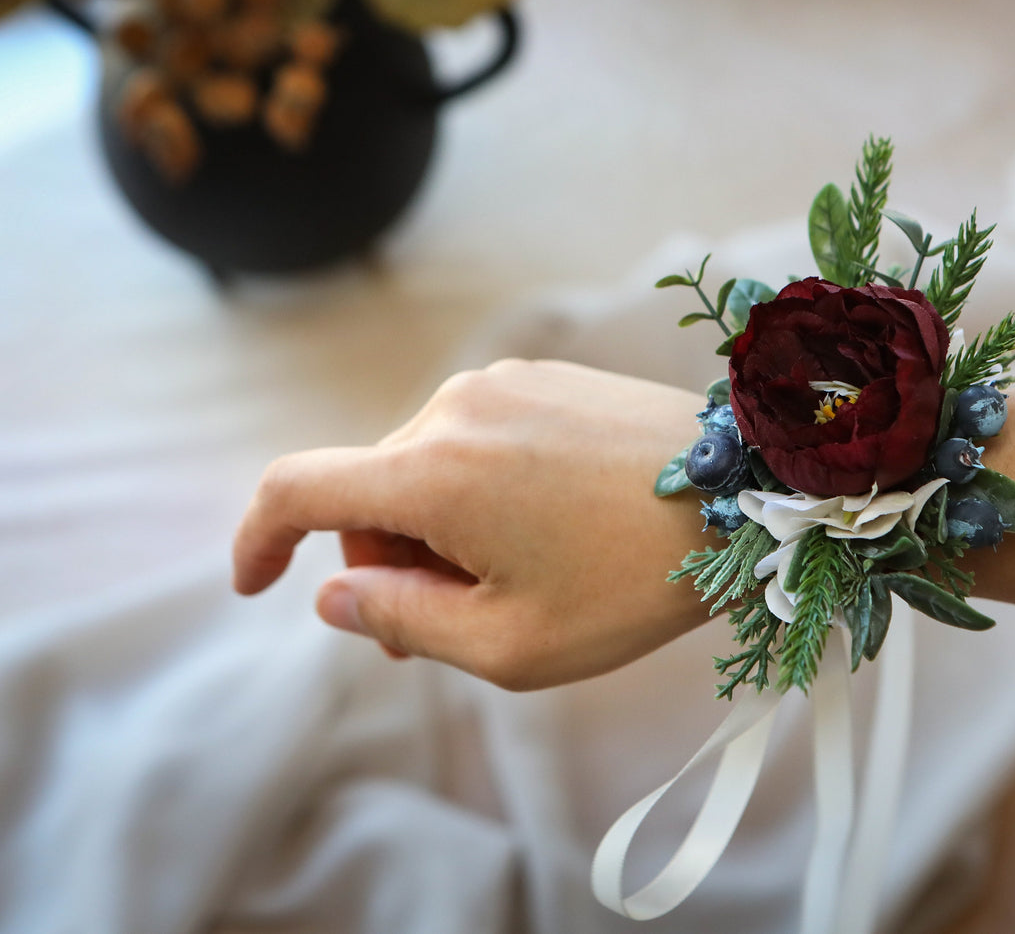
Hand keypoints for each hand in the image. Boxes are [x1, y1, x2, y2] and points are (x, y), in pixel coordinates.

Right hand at [232, 360, 712, 689]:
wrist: (753, 492)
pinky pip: (476, 438)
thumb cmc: (636, 580)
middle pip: (371, 491)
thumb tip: (332, 594)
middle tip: (446, 626)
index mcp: (432, 473)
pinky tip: (547, 530)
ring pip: (426, 466)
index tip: (256, 584)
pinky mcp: (547, 376)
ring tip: (517, 580)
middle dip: (388, 562)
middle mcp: (455, 407)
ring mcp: (505, 381)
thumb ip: (401, 621)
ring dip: (439, 529)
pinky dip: (479, 489)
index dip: (256, 538)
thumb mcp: (511, 643)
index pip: (297, 489)